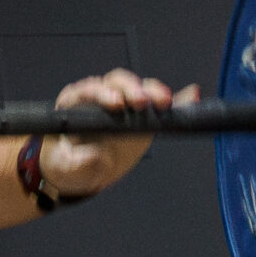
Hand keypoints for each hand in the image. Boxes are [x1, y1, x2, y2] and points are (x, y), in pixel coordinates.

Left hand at [43, 68, 196, 197]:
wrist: (81, 173)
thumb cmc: (65, 165)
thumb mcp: (64, 168)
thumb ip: (76, 162)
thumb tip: (96, 156)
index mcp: (75, 103)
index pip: (89, 90)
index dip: (103, 93)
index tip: (116, 104)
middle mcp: (100, 96)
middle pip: (117, 83)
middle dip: (132, 89)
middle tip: (144, 102)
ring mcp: (123, 103)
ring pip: (140, 88)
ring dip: (154, 92)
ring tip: (165, 103)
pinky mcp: (142, 115)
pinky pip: (159, 103)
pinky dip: (177, 99)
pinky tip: (191, 96)